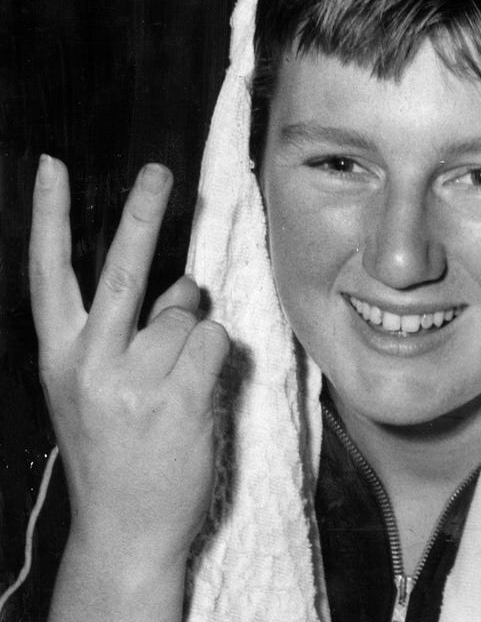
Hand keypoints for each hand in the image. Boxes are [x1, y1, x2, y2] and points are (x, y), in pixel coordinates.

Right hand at [29, 156, 227, 569]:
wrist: (124, 529)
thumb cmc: (114, 449)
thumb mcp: (94, 389)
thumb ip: (128, 332)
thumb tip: (184, 284)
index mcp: (61, 355)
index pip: (48, 273)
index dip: (48, 216)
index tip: (50, 167)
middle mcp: (89, 362)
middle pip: (121, 272)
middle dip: (141, 214)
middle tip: (158, 170)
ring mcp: (133, 381)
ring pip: (187, 312)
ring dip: (194, 332)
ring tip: (178, 378)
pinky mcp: (177, 399)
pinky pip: (215, 340)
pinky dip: (217, 354)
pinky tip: (198, 390)